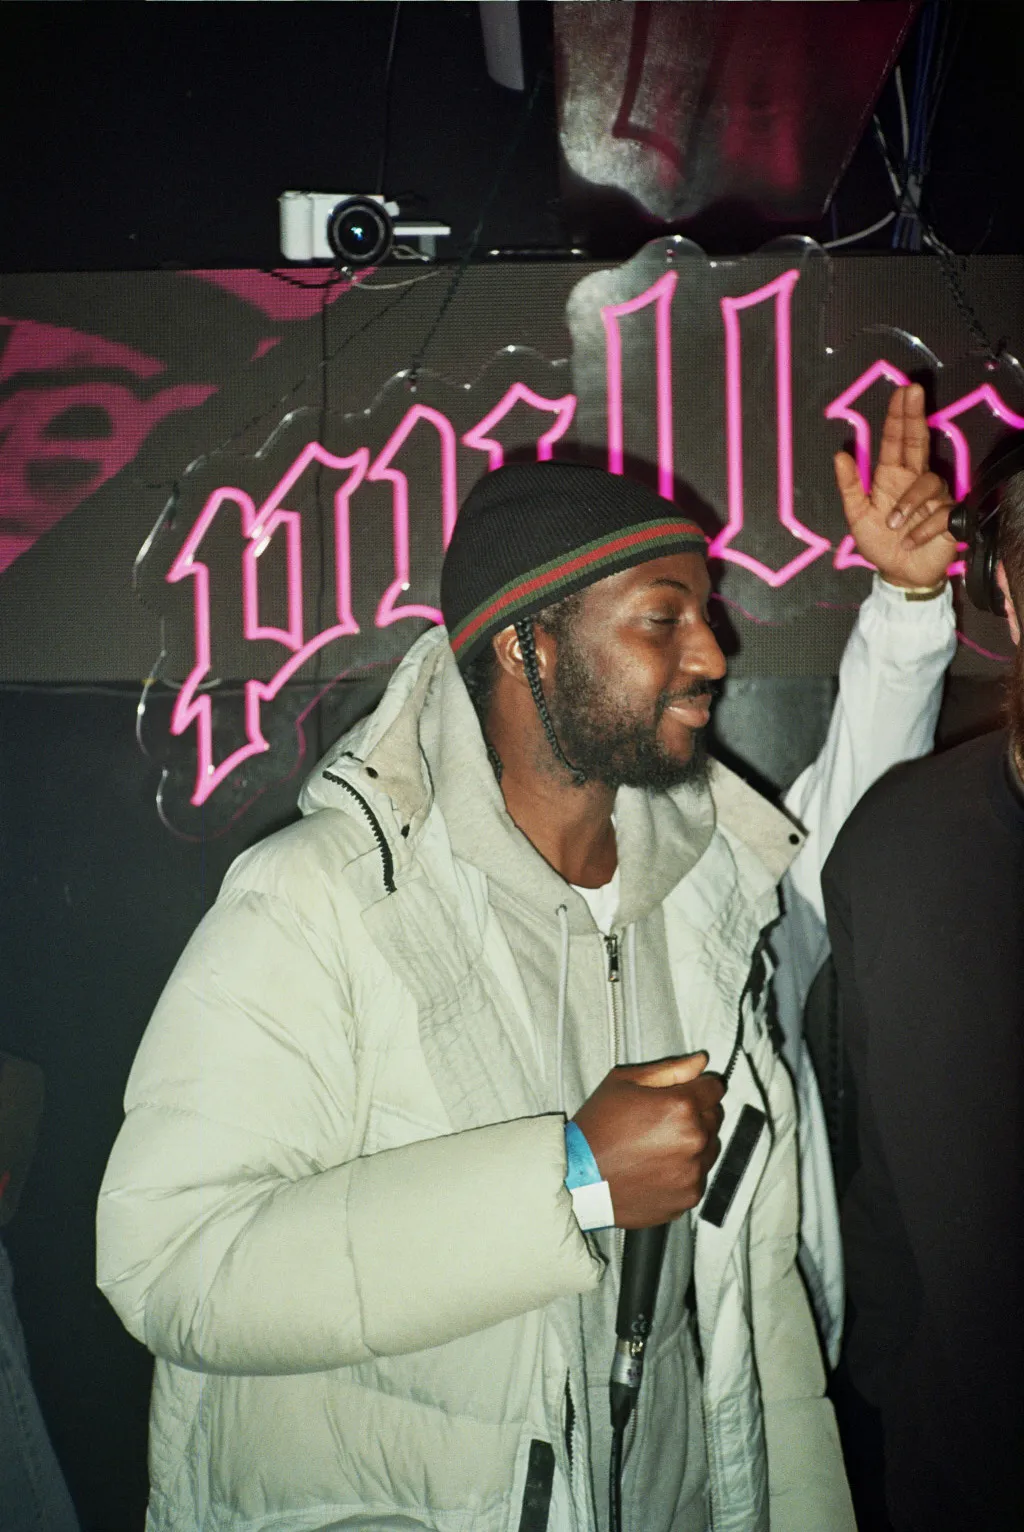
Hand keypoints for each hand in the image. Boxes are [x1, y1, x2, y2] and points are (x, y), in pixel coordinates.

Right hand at [572, 1053, 723, 1228]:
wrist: (577, 1177)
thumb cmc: (596, 1128)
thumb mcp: (624, 1083)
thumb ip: (669, 1069)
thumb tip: (700, 1061)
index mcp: (681, 1106)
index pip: (715, 1089)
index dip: (700, 1087)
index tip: (686, 1093)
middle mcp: (694, 1140)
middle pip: (715, 1118)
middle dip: (697, 1114)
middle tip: (663, 1120)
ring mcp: (693, 1172)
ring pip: (710, 1148)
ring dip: (694, 1143)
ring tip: (658, 1146)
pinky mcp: (688, 1197)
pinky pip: (699, 1176)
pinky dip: (685, 1171)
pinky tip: (657, 1167)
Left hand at [833, 383, 958, 588]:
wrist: (899, 573)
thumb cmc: (878, 542)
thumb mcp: (856, 516)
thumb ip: (849, 487)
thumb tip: (840, 454)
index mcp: (892, 477)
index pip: (896, 441)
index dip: (899, 417)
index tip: (903, 391)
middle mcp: (914, 481)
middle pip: (918, 442)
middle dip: (915, 417)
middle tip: (914, 391)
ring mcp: (935, 498)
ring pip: (928, 483)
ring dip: (908, 505)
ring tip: (893, 526)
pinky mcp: (950, 518)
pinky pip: (940, 514)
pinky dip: (920, 531)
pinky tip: (908, 542)